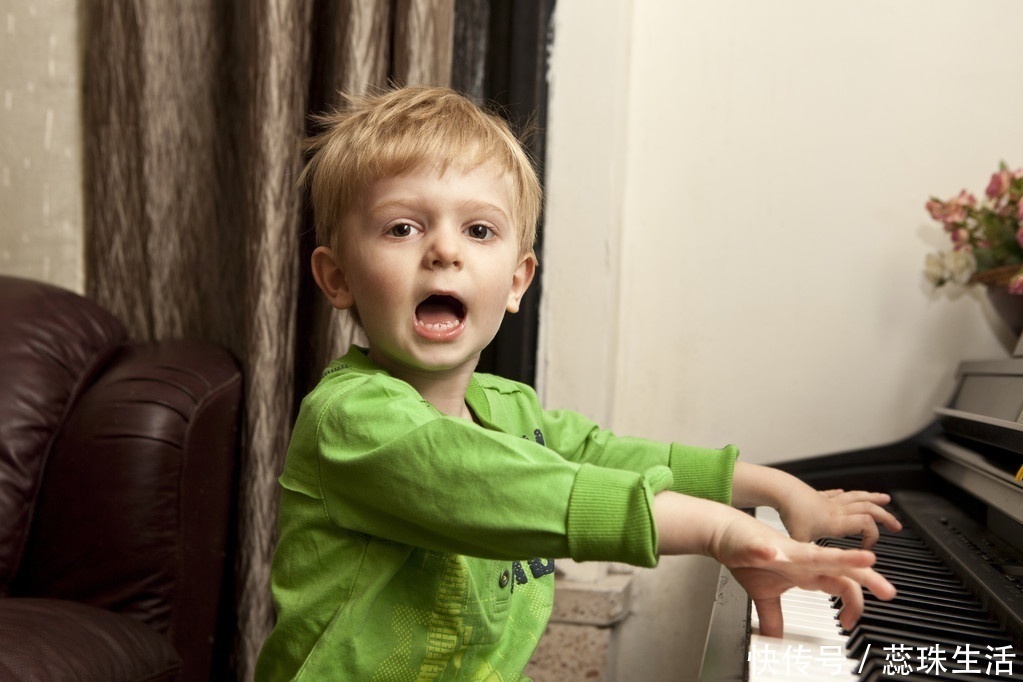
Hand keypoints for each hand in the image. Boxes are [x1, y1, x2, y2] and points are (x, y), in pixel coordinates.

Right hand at [714, 513, 896, 636]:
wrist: (725, 533)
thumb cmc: (748, 557)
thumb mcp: (763, 595)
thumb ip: (774, 617)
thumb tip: (774, 640)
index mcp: (806, 571)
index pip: (841, 583)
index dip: (853, 602)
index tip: (851, 622)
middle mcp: (801, 559)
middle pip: (841, 568)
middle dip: (867, 577)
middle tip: (889, 591)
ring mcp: (782, 550)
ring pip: (815, 554)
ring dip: (840, 557)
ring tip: (863, 558)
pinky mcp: (757, 544)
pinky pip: (763, 550)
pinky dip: (766, 552)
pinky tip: (768, 554)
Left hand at [779, 487, 901, 548]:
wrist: (781, 490)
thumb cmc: (790, 514)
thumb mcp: (799, 541)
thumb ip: (807, 559)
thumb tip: (811, 574)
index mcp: (838, 522)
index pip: (867, 525)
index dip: (873, 536)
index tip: (869, 550)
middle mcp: (838, 510)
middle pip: (869, 509)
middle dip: (886, 517)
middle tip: (897, 525)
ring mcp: (829, 501)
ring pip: (858, 497)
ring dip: (873, 498)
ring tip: (885, 498)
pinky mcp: (819, 495)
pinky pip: (838, 494)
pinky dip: (847, 494)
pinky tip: (847, 493)